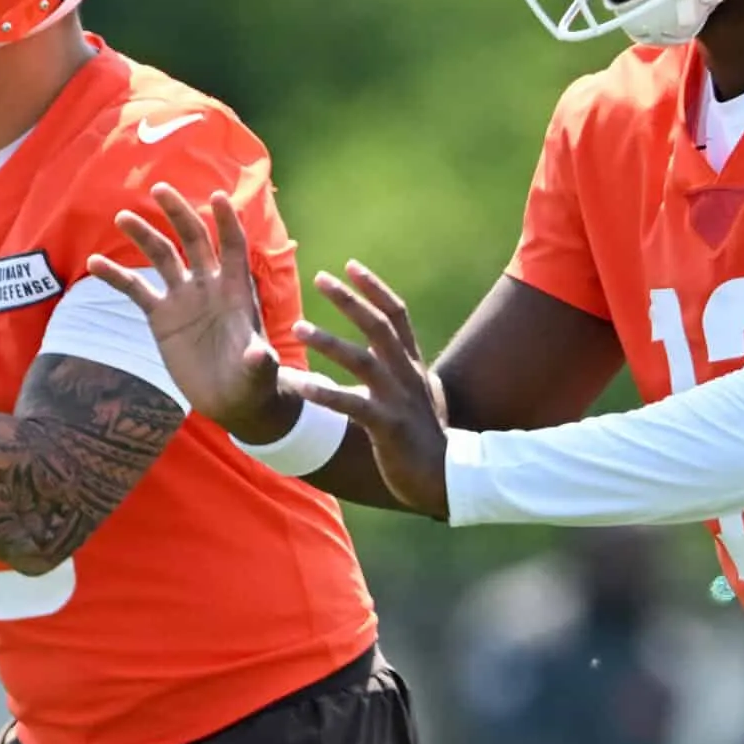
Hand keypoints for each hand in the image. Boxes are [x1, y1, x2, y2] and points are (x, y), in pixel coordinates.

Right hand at [87, 186, 292, 438]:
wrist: (231, 398)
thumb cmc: (252, 381)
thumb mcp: (259, 373)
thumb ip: (259, 361)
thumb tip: (260, 355)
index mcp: (236, 291)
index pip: (233, 247)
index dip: (227, 222)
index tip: (217, 196)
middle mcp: (208, 286)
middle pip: (194, 239)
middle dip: (179, 214)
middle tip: (160, 189)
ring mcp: (183, 298)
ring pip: (161, 256)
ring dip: (143, 235)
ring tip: (122, 217)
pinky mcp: (160, 316)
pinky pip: (136, 289)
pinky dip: (116, 276)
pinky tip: (95, 262)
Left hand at [292, 262, 450, 518]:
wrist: (446, 477)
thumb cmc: (430, 436)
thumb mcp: (426, 395)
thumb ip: (413, 373)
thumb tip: (409, 358)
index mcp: (412, 364)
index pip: (396, 314)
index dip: (375, 288)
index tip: (351, 265)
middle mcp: (407, 374)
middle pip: (378, 326)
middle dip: (350, 300)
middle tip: (320, 278)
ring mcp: (398, 400)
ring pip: (362, 361)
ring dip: (329, 342)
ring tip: (298, 328)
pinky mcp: (388, 427)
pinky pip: (353, 406)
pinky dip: (326, 395)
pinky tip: (301, 386)